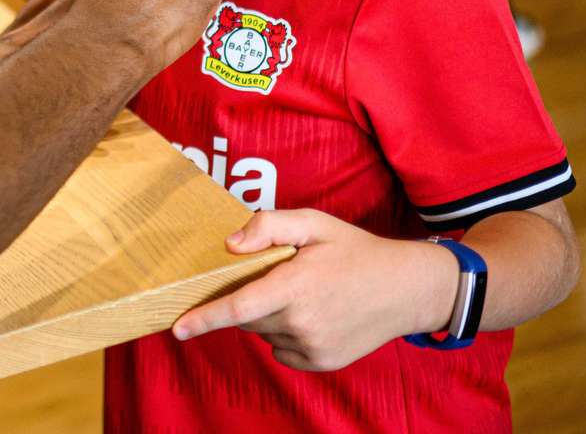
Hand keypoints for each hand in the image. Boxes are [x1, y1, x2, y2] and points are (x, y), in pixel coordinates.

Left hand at [173, 209, 456, 370]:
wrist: (407, 289)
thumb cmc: (355, 251)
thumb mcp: (314, 223)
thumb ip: (269, 225)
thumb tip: (230, 245)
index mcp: (296, 286)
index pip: (239, 306)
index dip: (205, 318)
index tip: (177, 328)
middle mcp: (303, 322)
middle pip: (247, 316)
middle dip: (249, 298)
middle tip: (277, 278)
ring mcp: (314, 346)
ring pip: (264, 333)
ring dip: (268, 316)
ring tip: (303, 294)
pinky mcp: (322, 362)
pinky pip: (282, 350)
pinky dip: (284, 334)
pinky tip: (310, 315)